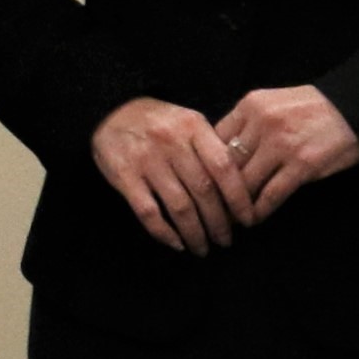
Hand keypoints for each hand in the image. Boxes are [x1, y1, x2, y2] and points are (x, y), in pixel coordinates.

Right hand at [90, 96, 257, 252]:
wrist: (110, 110)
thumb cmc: (158, 121)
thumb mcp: (188, 122)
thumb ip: (211, 148)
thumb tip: (239, 189)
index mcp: (193, 127)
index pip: (224, 167)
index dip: (239, 198)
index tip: (248, 220)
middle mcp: (172, 142)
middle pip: (204, 191)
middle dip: (218, 222)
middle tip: (226, 240)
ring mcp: (146, 160)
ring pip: (179, 206)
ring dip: (194, 233)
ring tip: (202, 248)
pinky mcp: (124, 175)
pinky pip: (148, 211)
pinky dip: (164, 232)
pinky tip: (176, 243)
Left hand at [215, 83, 358, 223]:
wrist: (357, 108)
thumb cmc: (312, 109)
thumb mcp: (273, 103)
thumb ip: (247, 123)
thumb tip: (217, 152)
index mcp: (250, 105)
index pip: (213, 140)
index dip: (205, 165)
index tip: (202, 183)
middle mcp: (262, 123)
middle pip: (225, 164)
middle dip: (215, 190)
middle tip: (209, 208)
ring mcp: (282, 145)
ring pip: (244, 182)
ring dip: (235, 205)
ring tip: (230, 219)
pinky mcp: (302, 165)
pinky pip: (271, 195)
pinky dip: (259, 211)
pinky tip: (254, 219)